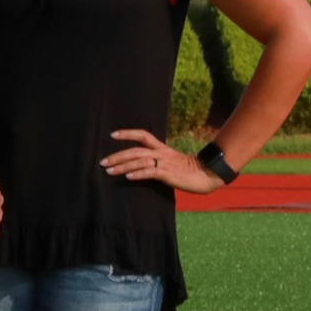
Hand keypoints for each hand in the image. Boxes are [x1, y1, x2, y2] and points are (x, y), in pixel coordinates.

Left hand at [101, 129, 226, 193]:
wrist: (207, 175)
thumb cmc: (189, 171)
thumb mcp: (171, 163)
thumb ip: (157, 162)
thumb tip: (140, 167)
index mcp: (162, 148)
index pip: (143, 135)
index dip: (128, 133)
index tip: (113, 135)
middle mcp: (161, 153)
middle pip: (135, 150)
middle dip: (117, 155)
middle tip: (102, 162)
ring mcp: (164, 163)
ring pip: (139, 161)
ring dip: (122, 166)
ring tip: (109, 170)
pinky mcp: (168, 174)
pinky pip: (150, 173)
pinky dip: (138, 174)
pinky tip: (128, 177)